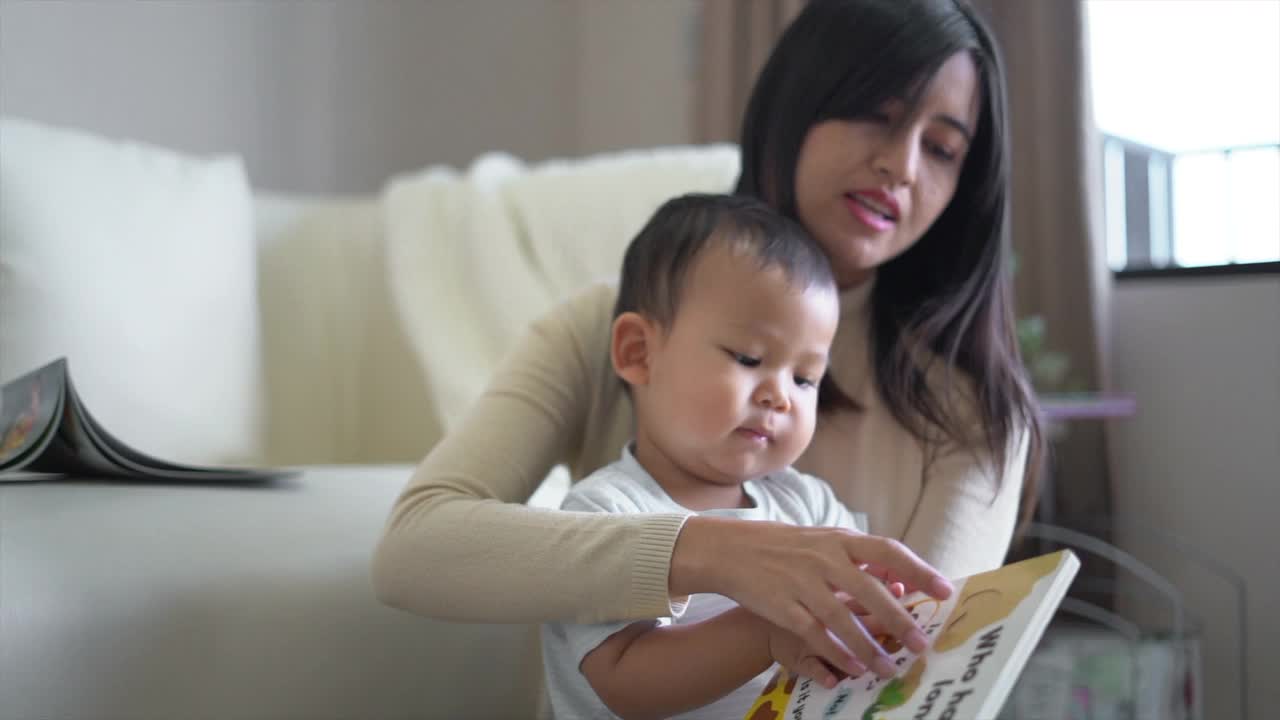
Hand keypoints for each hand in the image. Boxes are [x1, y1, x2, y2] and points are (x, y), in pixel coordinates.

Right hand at [670, 517, 951, 677]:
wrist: (729, 550)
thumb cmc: (783, 547)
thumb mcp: (822, 542)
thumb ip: (857, 558)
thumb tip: (898, 579)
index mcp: (839, 540)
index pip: (887, 551)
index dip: (918, 570)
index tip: (944, 590)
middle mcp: (823, 558)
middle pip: (870, 590)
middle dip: (898, 620)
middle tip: (920, 644)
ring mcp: (802, 582)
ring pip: (843, 618)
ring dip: (869, 647)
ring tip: (889, 668)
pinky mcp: (782, 605)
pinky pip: (814, 633)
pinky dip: (836, 651)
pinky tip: (853, 667)